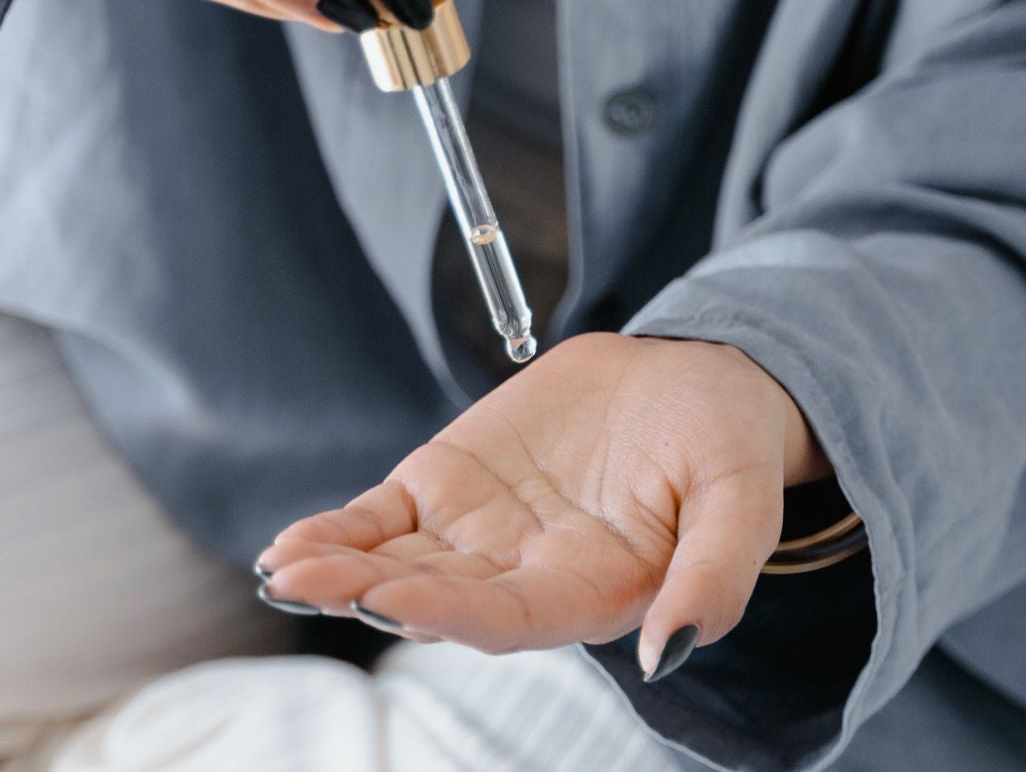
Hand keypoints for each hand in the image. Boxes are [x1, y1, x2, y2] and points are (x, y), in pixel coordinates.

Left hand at [256, 333, 830, 679]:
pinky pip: (380, 520)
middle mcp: (524, 576)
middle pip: (434, 597)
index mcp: (592, 593)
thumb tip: (671, 651)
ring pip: (394, 563)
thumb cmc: (726, 444)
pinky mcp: (447, 487)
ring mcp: (478, 533)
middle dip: (364, 591)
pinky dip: (337, 532)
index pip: (508, 618)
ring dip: (336, 569)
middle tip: (302, 583)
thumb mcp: (742, 504)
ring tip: (283, 567)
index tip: (389, 596)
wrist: (694, 374)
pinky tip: (291, 546)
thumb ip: (713, 578)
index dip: (448, 611)